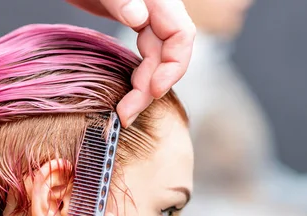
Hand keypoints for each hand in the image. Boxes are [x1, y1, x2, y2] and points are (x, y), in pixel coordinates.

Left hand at [66, 0, 195, 126]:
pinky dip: (136, 74)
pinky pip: (144, 53)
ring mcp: (146, 15)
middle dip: (151, 87)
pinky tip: (126, 91)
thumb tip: (139, 18)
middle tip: (126, 114)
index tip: (151, 91)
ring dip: (143, 87)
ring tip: (124, 111)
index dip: (173, 67)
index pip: (182, 36)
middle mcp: (157, 8)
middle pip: (168, 54)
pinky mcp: (132, 21)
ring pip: (155, 58)